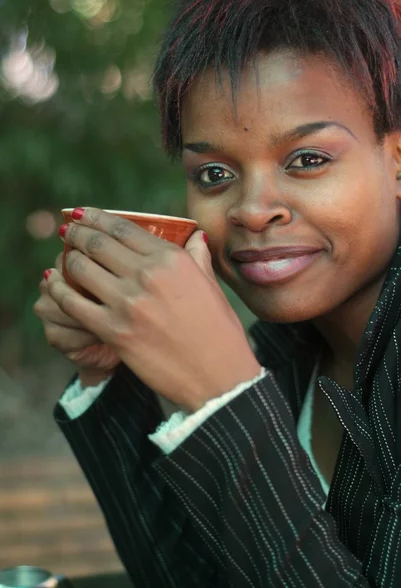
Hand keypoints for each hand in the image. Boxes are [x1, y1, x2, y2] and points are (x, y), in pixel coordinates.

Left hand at [46, 208, 260, 410]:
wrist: (218, 377)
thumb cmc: (220, 332)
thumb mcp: (212, 286)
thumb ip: (197, 257)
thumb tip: (195, 236)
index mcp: (172, 259)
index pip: (124, 227)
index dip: (97, 217)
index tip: (84, 214)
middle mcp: (147, 274)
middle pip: (97, 243)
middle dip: (77, 232)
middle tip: (68, 230)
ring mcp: (128, 303)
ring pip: (81, 268)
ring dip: (68, 259)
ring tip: (64, 257)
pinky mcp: (114, 331)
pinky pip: (74, 303)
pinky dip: (60, 291)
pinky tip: (55, 286)